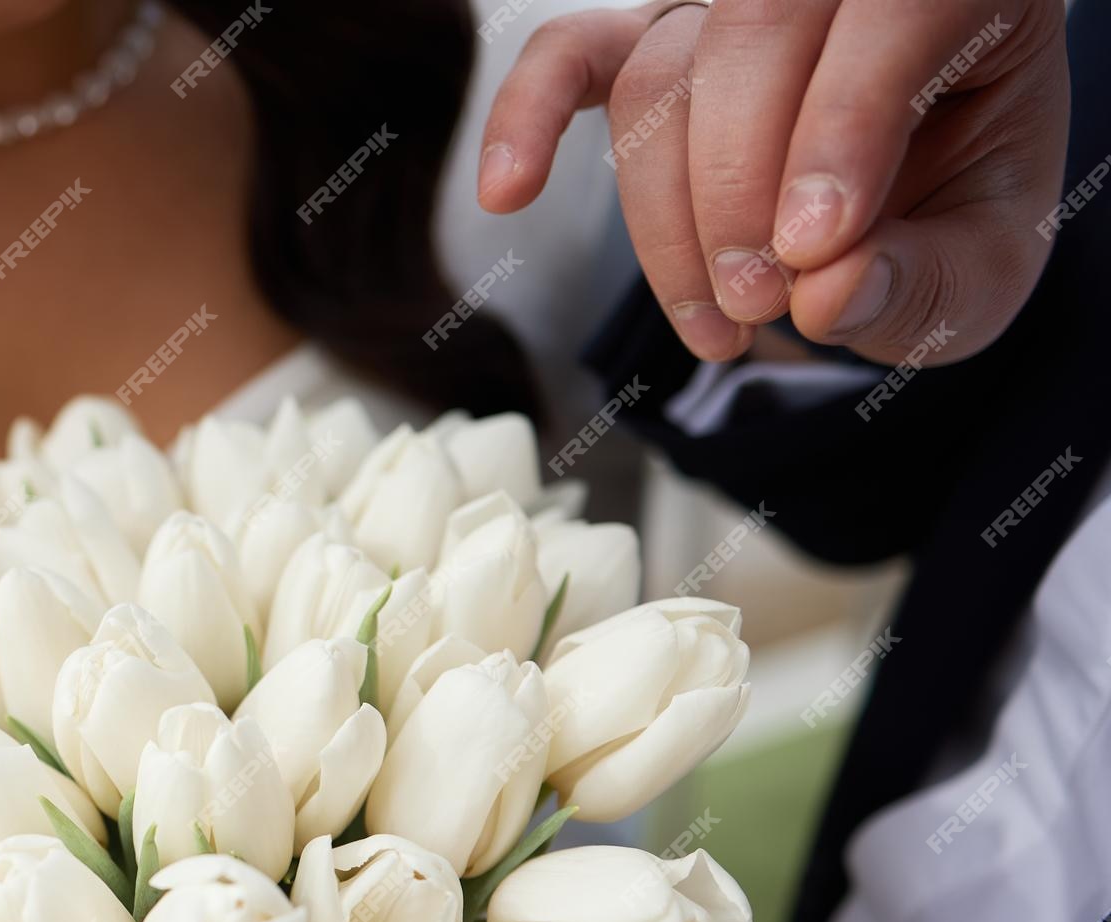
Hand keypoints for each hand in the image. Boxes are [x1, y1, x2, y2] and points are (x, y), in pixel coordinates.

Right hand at [481, 0, 1070, 363]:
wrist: (899, 219)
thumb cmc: (945, 227)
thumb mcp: (980, 277)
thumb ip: (926, 286)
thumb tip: (828, 293)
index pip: (891, 9)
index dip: (840, 132)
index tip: (813, 252)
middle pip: (754, 38)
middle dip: (739, 192)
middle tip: (759, 307)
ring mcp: (725, 11)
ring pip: (660, 79)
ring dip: (668, 219)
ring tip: (719, 326)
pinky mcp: (644, 49)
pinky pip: (570, 55)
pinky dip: (527, 118)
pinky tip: (505, 191)